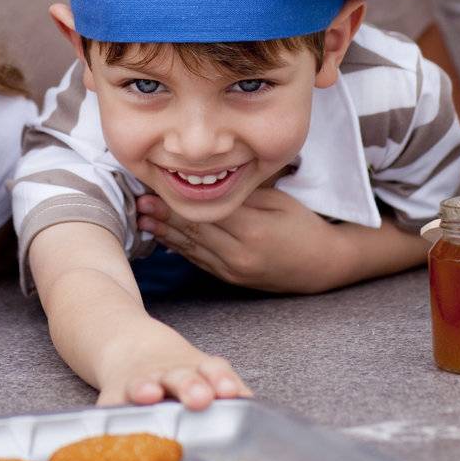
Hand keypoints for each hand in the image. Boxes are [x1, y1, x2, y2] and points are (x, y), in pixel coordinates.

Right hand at [96, 331, 249, 411]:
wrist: (126, 342)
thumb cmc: (175, 370)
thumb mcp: (203, 370)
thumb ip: (225, 387)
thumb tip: (255, 406)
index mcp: (195, 369)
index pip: (213, 370)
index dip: (221, 380)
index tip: (229, 392)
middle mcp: (168, 374)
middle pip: (181, 377)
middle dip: (190, 385)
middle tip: (200, 398)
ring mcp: (139, 383)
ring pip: (144, 384)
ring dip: (147, 388)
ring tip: (150, 393)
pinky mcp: (112, 396)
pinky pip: (110, 406)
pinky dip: (110, 414)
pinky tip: (110, 426)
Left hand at [137, 187, 351, 293]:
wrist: (323, 266)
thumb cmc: (303, 226)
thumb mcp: (278, 202)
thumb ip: (243, 195)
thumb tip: (209, 181)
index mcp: (252, 230)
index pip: (204, 211)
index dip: (176, 197)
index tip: (154, 183)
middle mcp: (239, 254)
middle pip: (193, 230)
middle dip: (163, 214)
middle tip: (136, 200)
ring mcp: (234, 270)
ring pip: (192, 248)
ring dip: (165, 233)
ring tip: (142, 218)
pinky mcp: (231, 278)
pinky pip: (200, 261)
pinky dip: (180, 248)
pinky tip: (163, 237)